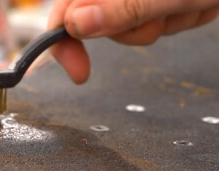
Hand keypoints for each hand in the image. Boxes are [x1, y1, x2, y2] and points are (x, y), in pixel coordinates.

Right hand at [47, 0, 218, 83]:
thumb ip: (121, 8)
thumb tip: (75, 25)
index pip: (65, 6)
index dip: (65, 40)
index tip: (79, 70)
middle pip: (98, 18)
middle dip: (134, 29)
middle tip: (162, 20)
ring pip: (133, 22)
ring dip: (167, 22)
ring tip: (192, 2)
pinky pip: (160, 18)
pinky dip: (183, 16)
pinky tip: (199, 0)